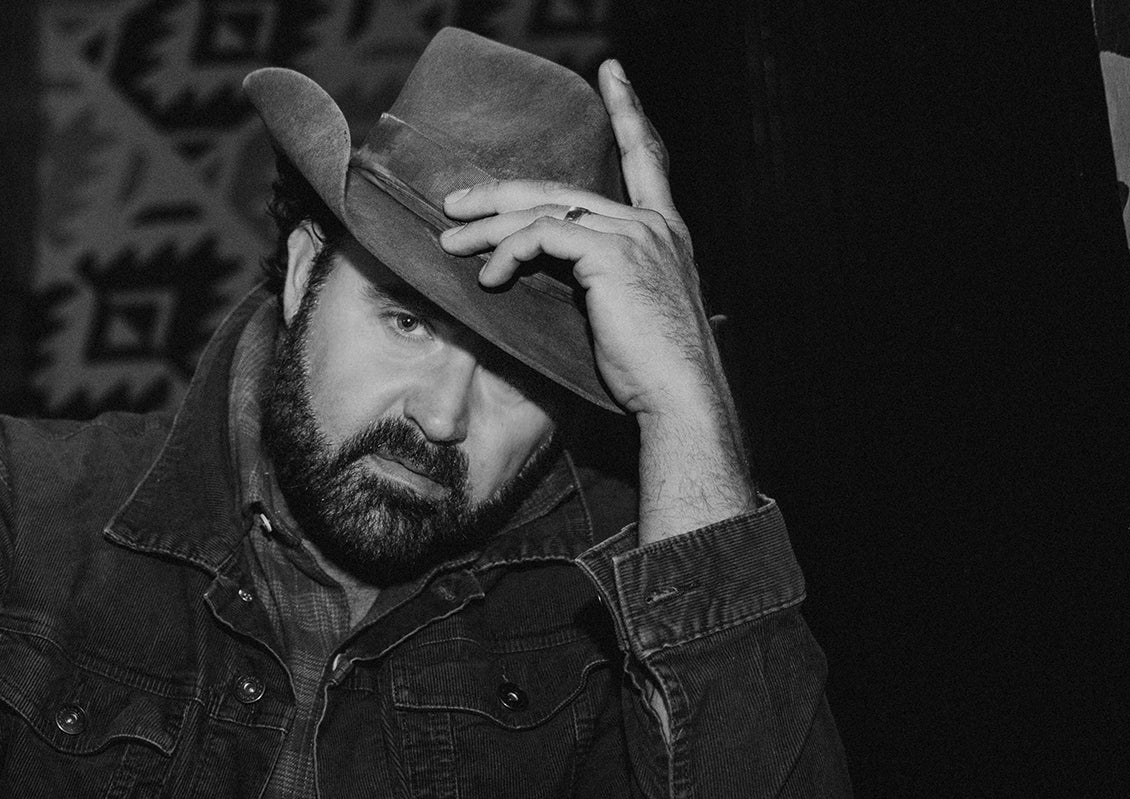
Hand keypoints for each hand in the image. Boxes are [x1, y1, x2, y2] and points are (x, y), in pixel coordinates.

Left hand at [437, 59, 754, 537]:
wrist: (678, 396)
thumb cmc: (651, 371)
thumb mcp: (628, 313)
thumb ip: (602, 281)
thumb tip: (556, 274)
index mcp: (664, 232)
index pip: (646, 157)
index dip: (629, 111)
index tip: (613, 72)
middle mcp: (653, 224)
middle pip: (563, 189)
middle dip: (503, 192)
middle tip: (457, 200)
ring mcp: (633, 235)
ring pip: (544, 212)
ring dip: (489, 227)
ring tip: (451, 241)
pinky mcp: (609, 254)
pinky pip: (543, 238)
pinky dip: (508, 253)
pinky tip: (490, 275)